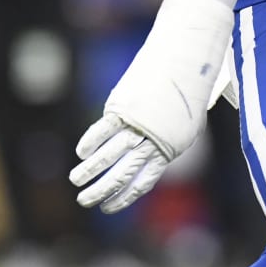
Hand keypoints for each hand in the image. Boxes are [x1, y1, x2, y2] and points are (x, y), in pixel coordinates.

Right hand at [71, 0, 233, 213]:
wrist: (185, 58)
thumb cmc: (188, 91)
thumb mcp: (187, 122)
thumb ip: (169, 141)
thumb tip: (154, 156)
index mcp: (171, 147)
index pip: (145, 179)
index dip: (126, 196)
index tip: (110, 208)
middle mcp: (154, 139)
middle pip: (124, 172)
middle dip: (103, 189)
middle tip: (86, 202)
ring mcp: (139, 122)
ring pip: (111, 153)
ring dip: (91, 169)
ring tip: (76, 181)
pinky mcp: (125, 105)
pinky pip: (105, 129)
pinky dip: (91, 141)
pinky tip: (80, 153)